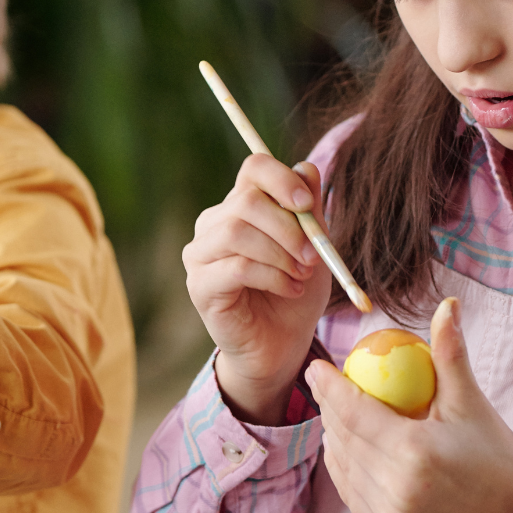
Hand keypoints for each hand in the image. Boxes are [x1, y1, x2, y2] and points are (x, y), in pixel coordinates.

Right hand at [183, 156, 329, 423]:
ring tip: (301, 274)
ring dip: (280, 254)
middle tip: (313, 255)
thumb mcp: (312, 247)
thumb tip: (307, 168)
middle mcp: (214, 223)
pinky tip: (290, 289)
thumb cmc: (296, 291)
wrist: (282, 344)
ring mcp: (200, 254)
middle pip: (246, 200)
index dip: (281, 178)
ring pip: (237, 232)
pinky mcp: (199, 286)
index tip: (306, 204)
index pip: (254, 168)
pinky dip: (272, 277)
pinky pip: (236, 268)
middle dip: (288, 226)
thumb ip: (308, 210)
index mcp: (241, 205)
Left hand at [305, 298, 512, 512]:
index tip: (317, 364)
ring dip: (334, 434)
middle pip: (343, 437)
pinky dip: (344, 463)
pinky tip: (348, 442)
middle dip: (329, 406)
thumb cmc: (490, 447)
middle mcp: (398, 490)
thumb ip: (450, 352)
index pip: (355, 413)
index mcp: (416, 454)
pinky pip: (349, 489)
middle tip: (327, 382)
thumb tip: (448, 304)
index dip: (329, 387)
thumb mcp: (469, 399)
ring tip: (338, 410)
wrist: (509, 509)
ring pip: (341, 463)